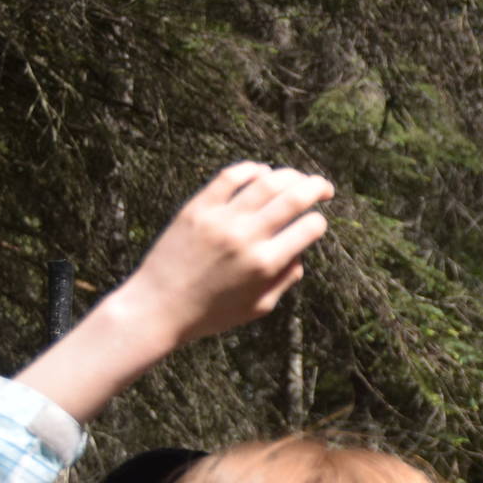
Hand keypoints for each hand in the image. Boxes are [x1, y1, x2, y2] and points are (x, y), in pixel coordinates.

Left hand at [113, 162, 334, 347]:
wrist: (158, 307)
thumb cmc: (211, 313)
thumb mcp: (259, 307)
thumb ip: (285, 280)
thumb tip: (300, 254)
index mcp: (265, 264)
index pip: (308, 228)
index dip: (319, 222)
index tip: (317, 223)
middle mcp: (246, 237)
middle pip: (293, 198)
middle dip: (316, 187)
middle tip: (324, 187)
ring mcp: (221, 220)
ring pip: (266, 182)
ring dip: (290, 175)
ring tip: (297, 177)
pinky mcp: (197, 208)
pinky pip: (229, 177)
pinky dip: (251, 169)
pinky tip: (261, 171)